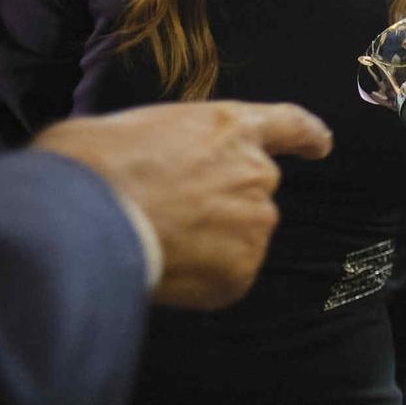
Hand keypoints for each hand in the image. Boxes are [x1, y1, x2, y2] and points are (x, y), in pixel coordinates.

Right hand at [34, 100, 332, 308]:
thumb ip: (170, 144)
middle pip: (252, 192)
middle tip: (168, 214)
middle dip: (220, 205)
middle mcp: (256, 174)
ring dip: (208, 242)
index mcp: (229, 128)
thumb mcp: (130, 127)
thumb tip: (156, 162)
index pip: (289, 125)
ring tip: (154, 238)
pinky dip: (198, 279)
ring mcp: (254, 224)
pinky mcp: (242, 269)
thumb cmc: (92, 164)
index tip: (320, 144)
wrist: (85, 216)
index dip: (307, 136)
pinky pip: (224, 277)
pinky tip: (162, 266)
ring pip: (237, 237)